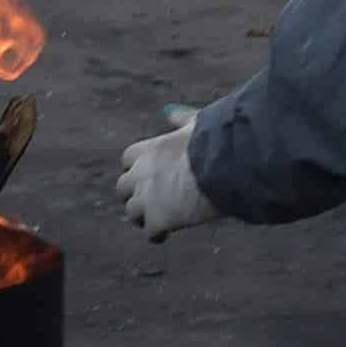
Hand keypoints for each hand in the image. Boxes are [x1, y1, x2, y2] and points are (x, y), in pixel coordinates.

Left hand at [117, 123, 217, 237]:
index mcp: (148, 150)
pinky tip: (165, 235)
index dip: (136, 168)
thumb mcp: (195, 124)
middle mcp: (140, 174)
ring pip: (132, 213)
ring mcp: (146, 198)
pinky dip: (156, 234)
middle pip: (122, 188)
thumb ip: (179, 119)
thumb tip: (169, 111)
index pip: (127, 159)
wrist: (223, 167)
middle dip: (132, 195)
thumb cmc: (215, 142)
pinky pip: (150, 232)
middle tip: (148, 202)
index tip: (147, 174)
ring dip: (142, 217)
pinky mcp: (157, 220)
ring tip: (157, 222)